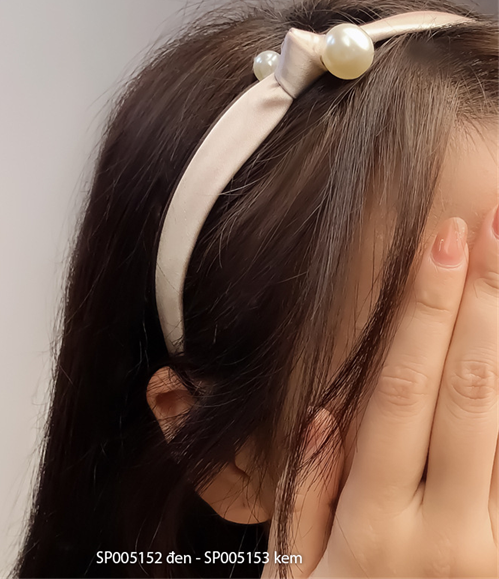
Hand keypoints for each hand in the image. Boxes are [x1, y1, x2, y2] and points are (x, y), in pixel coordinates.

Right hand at [263, 205, 498, 576]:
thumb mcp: (293, 575)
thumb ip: (309, 490)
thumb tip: (326, 409)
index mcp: (371, 526)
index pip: (398, 388)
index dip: (420, 313)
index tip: (439, 246)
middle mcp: (444, 536)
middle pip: (469, 392)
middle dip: (481, 302)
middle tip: (491, 227)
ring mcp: (496, 557)